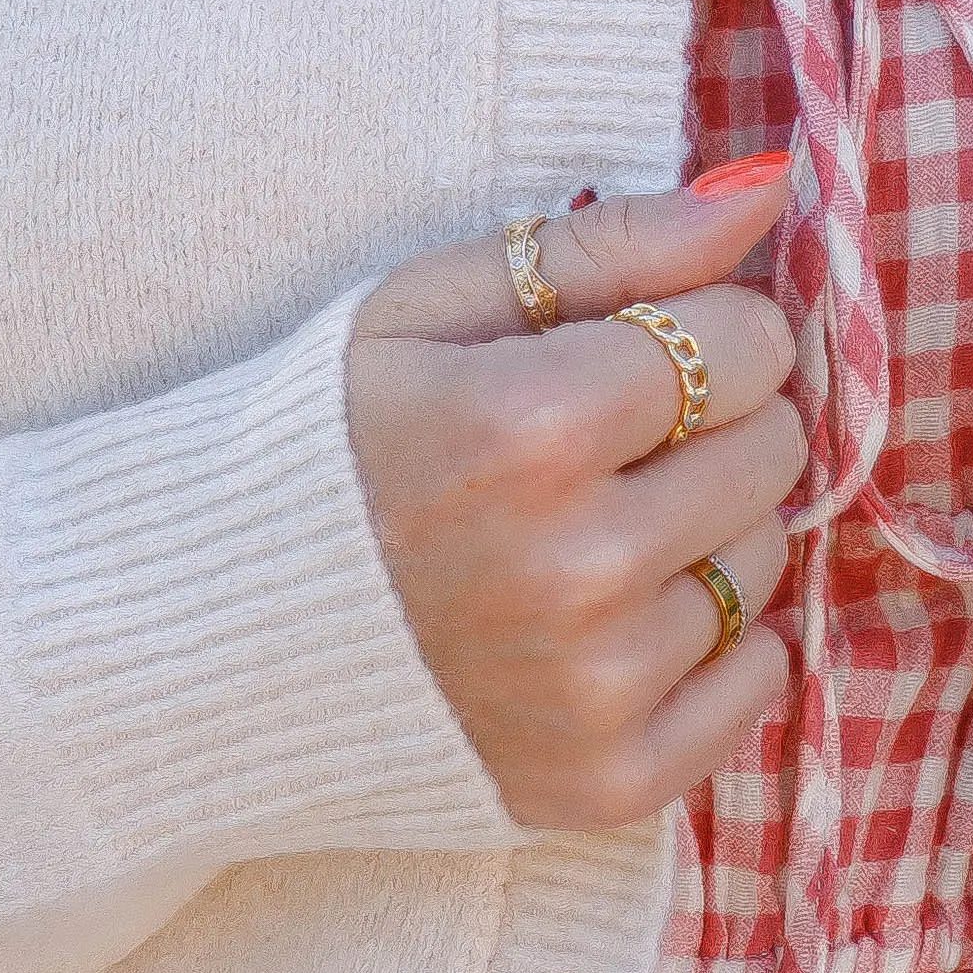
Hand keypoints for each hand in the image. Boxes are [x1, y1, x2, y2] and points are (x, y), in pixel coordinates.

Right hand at [344, 161, 805, 834]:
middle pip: (771, 450)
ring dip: (703, 535)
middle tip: (610, 443)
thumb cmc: (322, 444)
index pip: (747, 342)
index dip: (700, 330)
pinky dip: (714, 647)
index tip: (631, 352)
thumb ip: (610, 242)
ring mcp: (593, 689)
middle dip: (712, 426)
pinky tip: (614, 620)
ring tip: (590, 530)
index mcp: (529, 426)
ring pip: (763, 563)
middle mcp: (576, 567)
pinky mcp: (603, 782)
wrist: (201, 638)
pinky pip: (756, 684)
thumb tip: (770, 190)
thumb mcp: (425, 305)